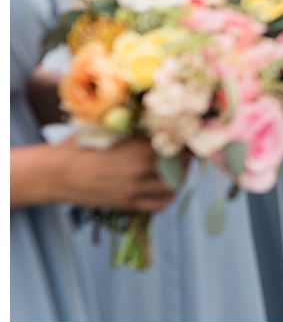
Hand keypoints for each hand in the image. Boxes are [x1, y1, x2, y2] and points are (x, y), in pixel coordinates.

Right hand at [37, 138, 177, 212]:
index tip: (187, 135)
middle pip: (181, 165)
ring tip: (177, 168)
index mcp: (139, 148)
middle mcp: (141, 171)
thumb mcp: (109, 128)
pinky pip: (158, 205)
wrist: (56, 173)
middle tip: (184, 151)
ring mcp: (134, 190)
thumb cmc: (81, 145)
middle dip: (186, 157)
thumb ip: (135, 125)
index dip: (186, 140)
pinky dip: (167, 197)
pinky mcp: (126, 204)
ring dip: (180, 177)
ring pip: (173, 186)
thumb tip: (159, 116)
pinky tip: (166, 188)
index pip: (178, 145)